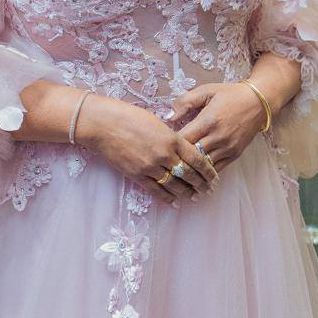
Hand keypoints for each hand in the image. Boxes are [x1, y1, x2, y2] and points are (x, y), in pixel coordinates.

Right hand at [76, 95, 218, 204]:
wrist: (103, 124)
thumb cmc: (128, 116)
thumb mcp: (156, 121)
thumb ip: (170, 135)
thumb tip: (180, 146)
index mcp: (171, 138)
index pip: (196, 158)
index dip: (208, 170)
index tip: (214, 177)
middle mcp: (164, 155)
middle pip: (189, 174)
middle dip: (201, 184)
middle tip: (208, 189)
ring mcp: (150, 167)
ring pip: (175, 185)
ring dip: (187, 192)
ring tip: (194, 196)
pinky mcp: (137, 175)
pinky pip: (156, 190)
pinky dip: (167, 198)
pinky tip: (174, 201)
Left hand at [168, 82, 269, 172]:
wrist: (258, 102)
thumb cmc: (229, 94)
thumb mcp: (206, 91)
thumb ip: (185, 102)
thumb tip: (168, 116)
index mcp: (208, 120)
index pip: (183, 140)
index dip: (171, 144)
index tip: (163, 144)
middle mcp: (218, 137)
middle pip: (192, 156)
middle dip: (179, 158)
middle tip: (167, 160)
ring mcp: (227, 148)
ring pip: (204, 166)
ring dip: (191, 168)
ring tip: (177, 171)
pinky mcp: (235, 155)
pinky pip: (217, 170)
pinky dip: (205, 173)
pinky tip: (195, 175)